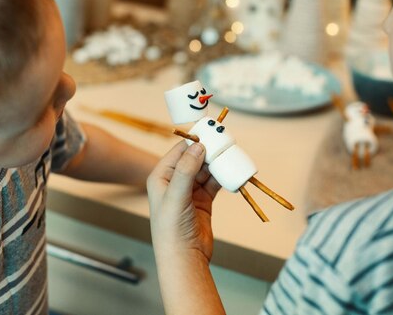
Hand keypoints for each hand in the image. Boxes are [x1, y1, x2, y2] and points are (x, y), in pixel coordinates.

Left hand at [147, 141, 220, 261]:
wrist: (184, 259)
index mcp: (161, 177)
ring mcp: (189, 191)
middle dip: (210, 152)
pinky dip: (223, 178)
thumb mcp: (177, 196)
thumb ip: (186, 170)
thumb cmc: (171, 230)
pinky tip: (231, 175)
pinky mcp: (202, 201)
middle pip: (195, 158)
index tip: (212, 133)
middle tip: (226, 145)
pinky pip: (214, 183)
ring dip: (218, 165)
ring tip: (231, 158)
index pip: (179, 151)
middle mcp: (174, 182)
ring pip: (206, 170)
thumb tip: (198, 146)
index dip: (195, 141)